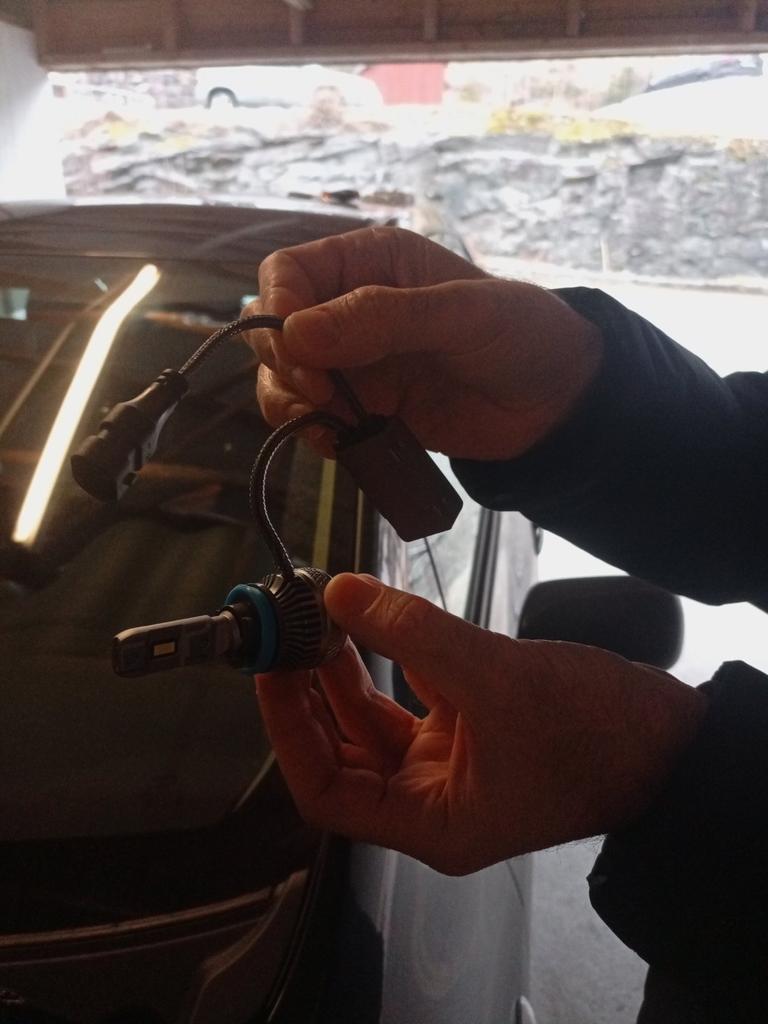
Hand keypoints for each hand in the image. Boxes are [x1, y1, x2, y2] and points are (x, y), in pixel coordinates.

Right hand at [249, 227, 602, 460]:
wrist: (553, 404)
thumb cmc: (521, 334)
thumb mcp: (460, 314)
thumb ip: (383, 317)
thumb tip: (298, 333)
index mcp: (369, 263)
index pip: (287, 273)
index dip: (279, 309)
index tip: (300, 353)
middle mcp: (349, 308)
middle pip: (273, 328)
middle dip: (283, 364)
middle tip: (321, 394)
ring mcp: (353, 362)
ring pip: (283, 378)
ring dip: (289, 403)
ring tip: (328, 425)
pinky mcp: (362, 408)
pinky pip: (312, 418)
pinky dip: (313, 432)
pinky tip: (340, 442)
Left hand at [256, 574, 706, 874]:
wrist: (669, 737)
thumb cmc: (597, 736)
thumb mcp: (495, 679)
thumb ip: (414, 633)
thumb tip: (341, 595)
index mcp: (431, 822)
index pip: (327, 791)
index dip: (288, 731)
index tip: (269, 673)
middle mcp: (433, 799)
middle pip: (344, 749)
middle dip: (310, 693)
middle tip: (287, 636)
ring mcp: (452, 763)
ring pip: (374, 719)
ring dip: (344, 670)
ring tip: (318, 619)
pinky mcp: (472, 727)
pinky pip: (412, 694)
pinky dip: (389, 656)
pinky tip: (370, 619)